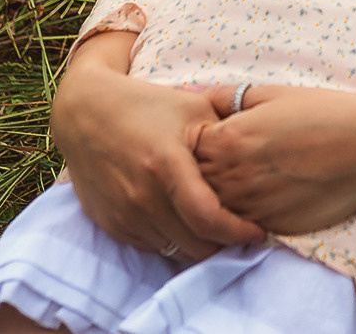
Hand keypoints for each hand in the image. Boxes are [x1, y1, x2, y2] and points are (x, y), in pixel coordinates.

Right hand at [49, 32, 265, 260]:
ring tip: (219, 229)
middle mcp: (142, 195)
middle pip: (196, 245)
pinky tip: (187, 222)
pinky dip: (174, 240)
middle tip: (244, 233)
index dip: (238, 233)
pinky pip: (153, 246)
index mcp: (166, 164)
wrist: (85, 113)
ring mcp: (124, 213)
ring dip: (200, 245)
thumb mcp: (193, 107)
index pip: (208, 219)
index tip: (258, 232)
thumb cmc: (147, 105)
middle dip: (225, 245)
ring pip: (175, 250)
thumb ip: (229, 130)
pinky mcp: (111, 224)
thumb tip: (271, 149)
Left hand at [193, 83, 355, 234]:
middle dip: (202, 173)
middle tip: (226, 162)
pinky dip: (243, 216)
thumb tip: (202, 100)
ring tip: (245, 180)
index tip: (212, 139)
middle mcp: (233, 177)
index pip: (186, 150)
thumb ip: (229, 98)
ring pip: (215, 210)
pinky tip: (263, 198)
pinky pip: (242, 226)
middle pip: (195, 183)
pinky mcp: (273, 227)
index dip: (197, 145)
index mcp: (228, 140)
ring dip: (219, 199)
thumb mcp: (273, 93)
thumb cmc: (325, 113)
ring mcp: (251, 207)